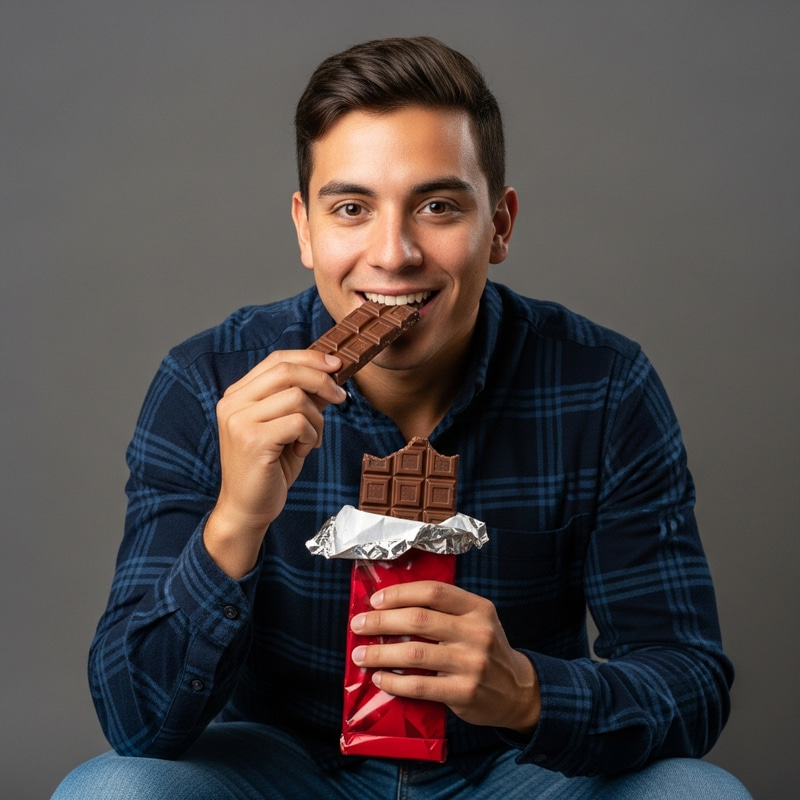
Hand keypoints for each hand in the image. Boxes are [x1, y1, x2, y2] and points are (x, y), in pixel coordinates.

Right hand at [204, 349, 346, 578]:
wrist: (247, 508)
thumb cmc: (269, 468)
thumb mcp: (287, 427)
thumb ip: (301, 399)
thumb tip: (331, 374)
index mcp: (238, 394)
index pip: (277, 360)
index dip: (310, 357)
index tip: (336, 365)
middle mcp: (233, 403)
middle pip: (287, 371)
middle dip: (322, 381)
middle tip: (340, 398)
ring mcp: (240, 421)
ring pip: (297, 397)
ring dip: (316, 420)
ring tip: (310, 440)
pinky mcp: (253, 440)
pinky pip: (298, 422)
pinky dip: (311, 436)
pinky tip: (302, 451)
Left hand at [350, 581, 540, 734]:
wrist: (518, 691)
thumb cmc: (486, 650)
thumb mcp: (477, 621)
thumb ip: (445, 611)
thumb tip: (391, 606)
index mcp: (477, 608)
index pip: (433, 591)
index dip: (400, 593)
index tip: (376, 600)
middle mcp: (476, 632)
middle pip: (419, 620)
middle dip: (381, 621)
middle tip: (358, 625)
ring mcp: (472, 663)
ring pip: (414, 653)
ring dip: (380, 654)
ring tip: (360, 655)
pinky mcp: (464, 692)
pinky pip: (420, 686)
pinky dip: (394, 682)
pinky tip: (380, 679)